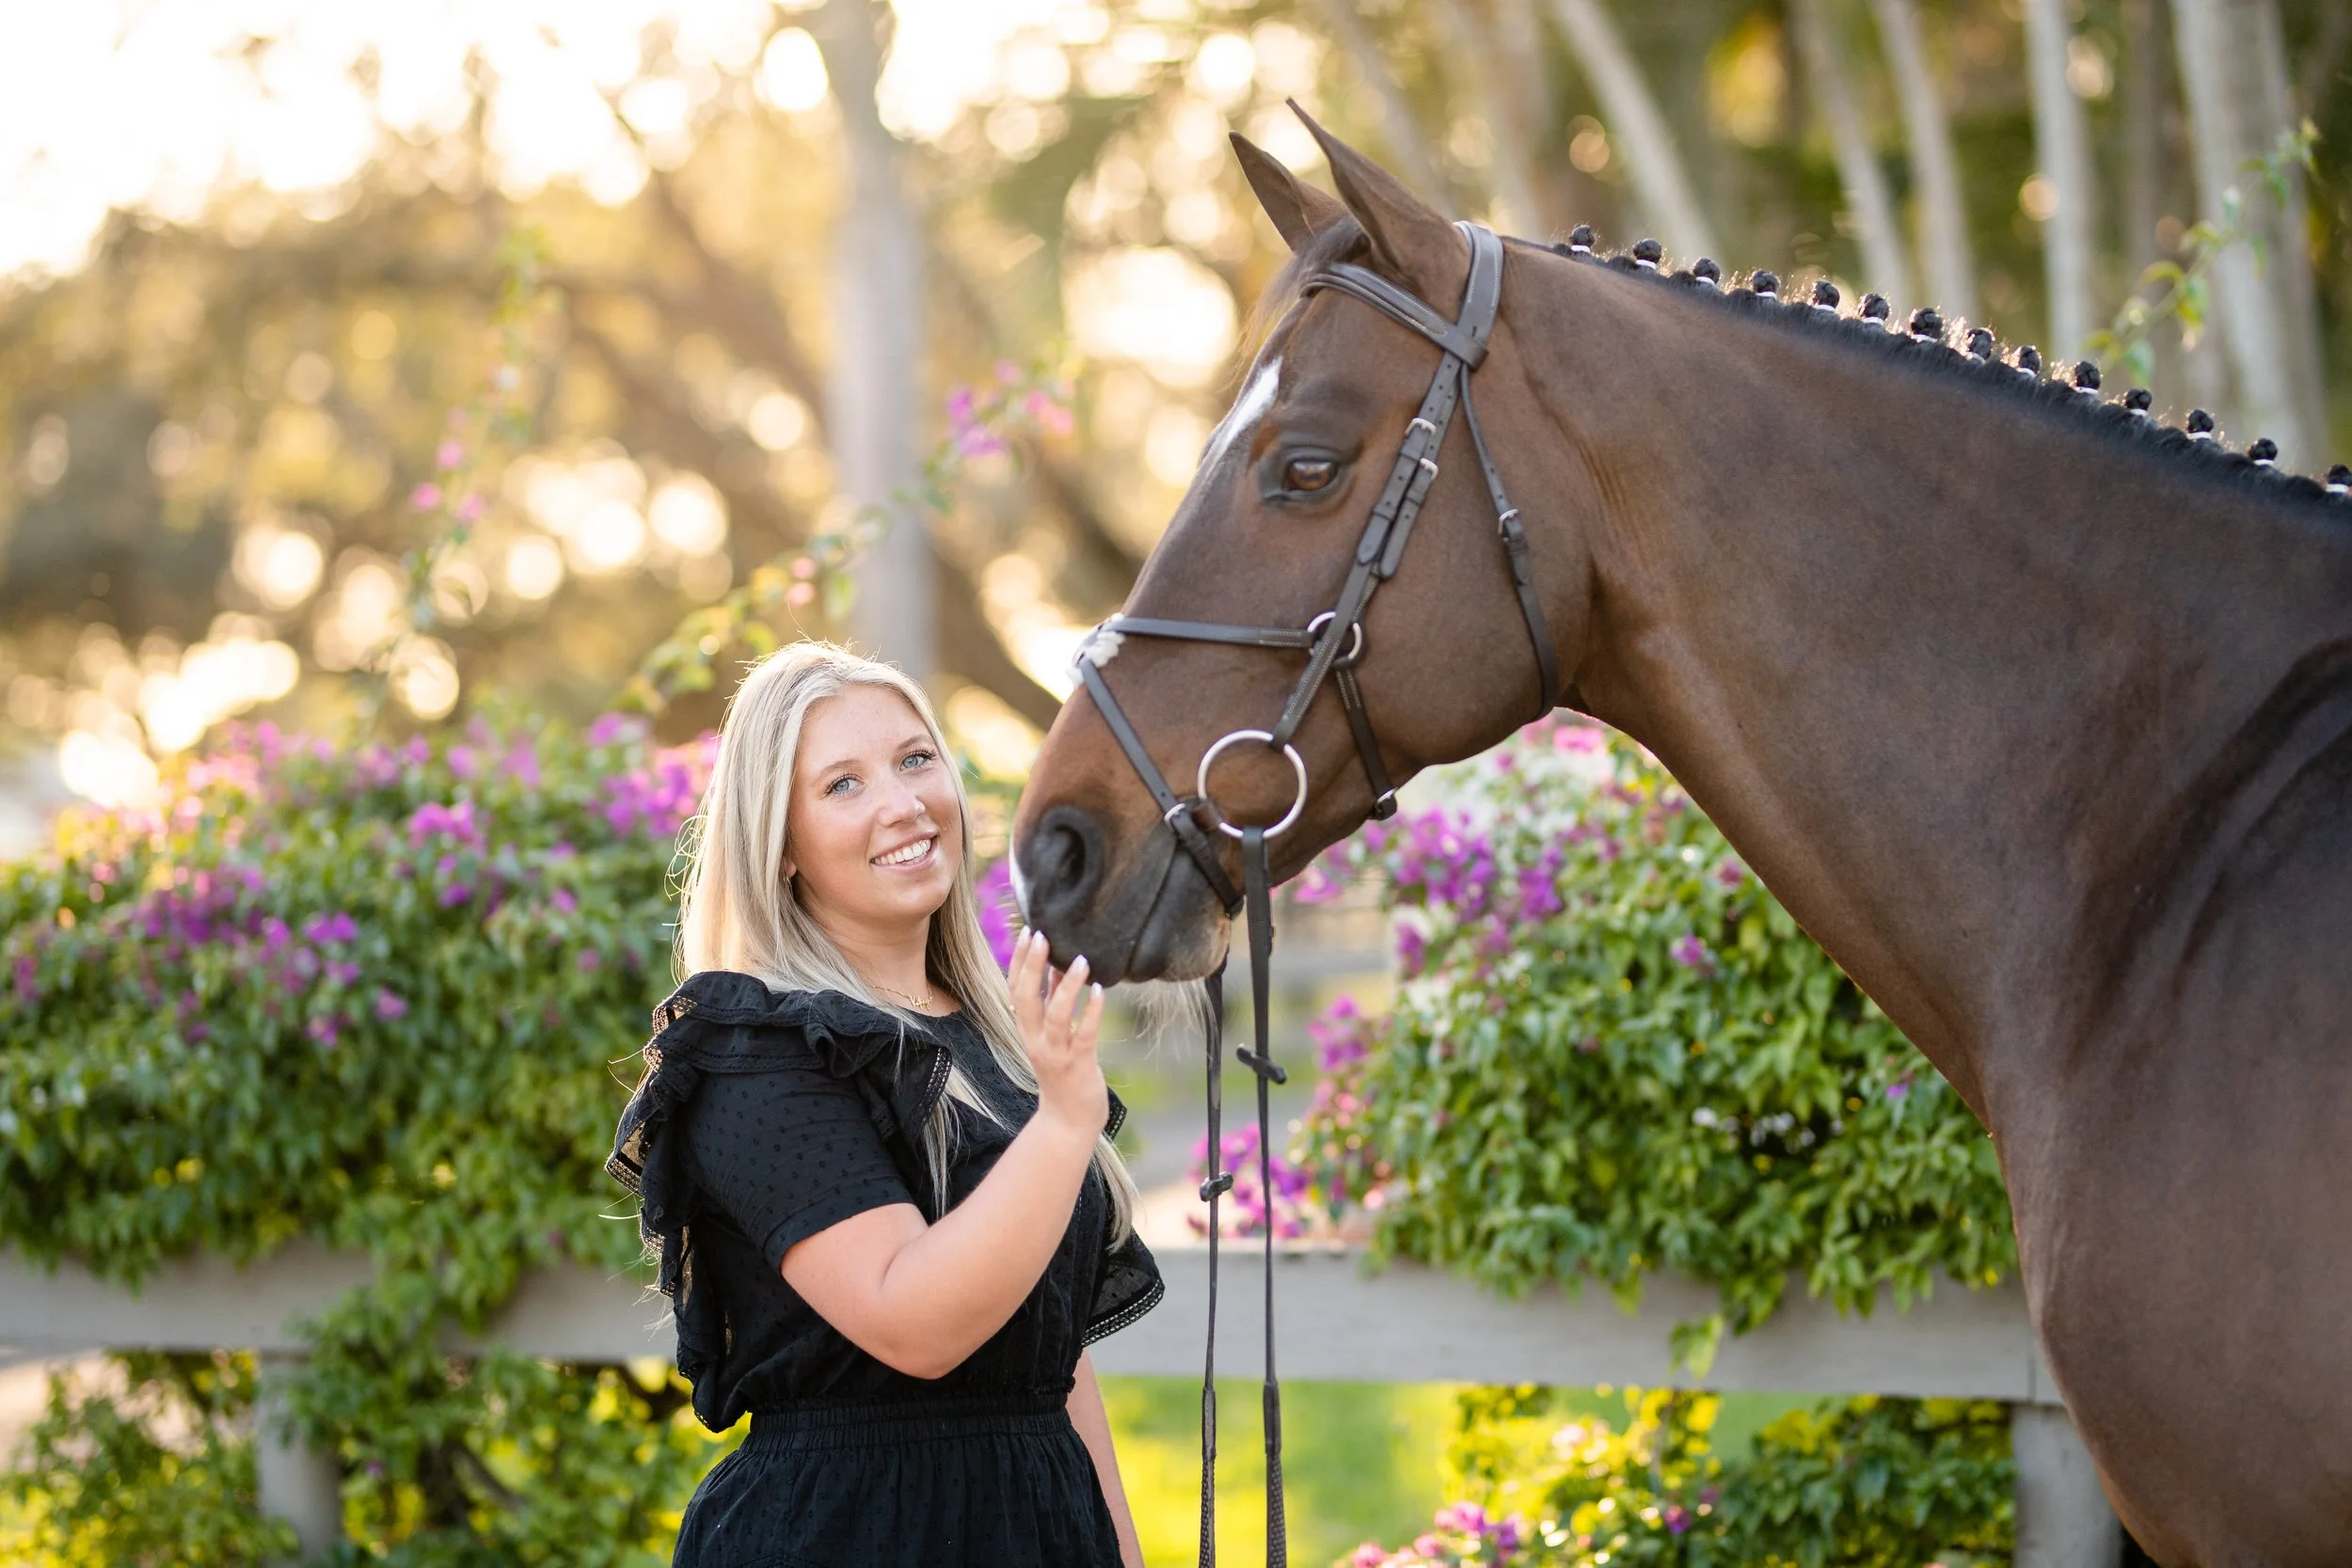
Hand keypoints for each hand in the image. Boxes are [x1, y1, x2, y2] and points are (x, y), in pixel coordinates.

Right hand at [1009, 929, 1106, 1140]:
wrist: (1069, 1121)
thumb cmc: (1064, 1072)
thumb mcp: (1052, 1035)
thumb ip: (1052, 1002)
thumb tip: (1057, 965)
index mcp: (1027, 1030)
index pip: (1014, 990)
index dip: (1018, 961)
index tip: (1027, 932)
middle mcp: (1035, 1040)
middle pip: (1026, 999)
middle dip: (1031, 966)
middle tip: (1041, 935)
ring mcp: (1055, 1054)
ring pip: (1056, 1016)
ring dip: (1066, 986)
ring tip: (1081, 960)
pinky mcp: (1078, 1065)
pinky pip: (1084, 1035)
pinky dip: (1092, 1012)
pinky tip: (1101, 991)